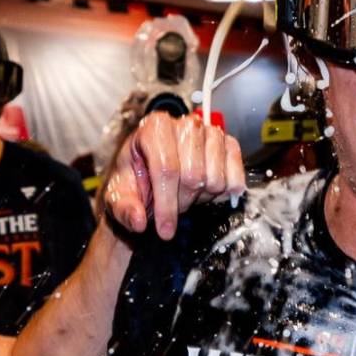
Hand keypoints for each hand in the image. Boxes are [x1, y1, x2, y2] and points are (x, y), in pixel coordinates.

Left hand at [102, 108, 245, 239]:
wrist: (155, 172)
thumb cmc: (137, 178)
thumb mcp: (119, 194)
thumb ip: (124, 208)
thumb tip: (138, 220)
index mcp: (154, 128)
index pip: (167, 168)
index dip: (167, 205)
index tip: (164, 230)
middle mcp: (185, 124)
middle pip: (193, 176)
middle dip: (183, 202)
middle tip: (174, 207)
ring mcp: (210, 132)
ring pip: (215, 178)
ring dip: (202, 197)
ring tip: (188, 195)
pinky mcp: (228, 143)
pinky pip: (236, 174)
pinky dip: (225, 191)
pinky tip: (208, 192)